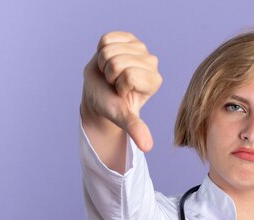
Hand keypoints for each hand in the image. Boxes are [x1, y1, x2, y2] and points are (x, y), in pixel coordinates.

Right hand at [81, 31, 162, 151]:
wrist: (100, 93)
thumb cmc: (112, 105)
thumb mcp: (123, 117)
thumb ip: (135, 128)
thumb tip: (147, 147)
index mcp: (154, 80)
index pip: (130, 75)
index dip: (119, 84)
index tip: (121, 92)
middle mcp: (151, 62)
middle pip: (118, 62)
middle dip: (109, 74)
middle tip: (114, 83)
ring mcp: (139, 48)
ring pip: (110, 50)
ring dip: (104, 63)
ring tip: (110, 74)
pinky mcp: (127, 37)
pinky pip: (106, 39)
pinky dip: (100, 50)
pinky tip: (107, 61)